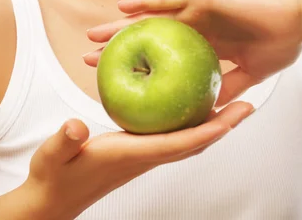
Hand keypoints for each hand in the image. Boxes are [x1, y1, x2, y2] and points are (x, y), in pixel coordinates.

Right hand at [23, 107, 253, 219]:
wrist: (53, 200)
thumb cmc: (54, 177)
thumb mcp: (52, 155)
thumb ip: (63, 141)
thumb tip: (75, 128)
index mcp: (131, 155)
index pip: (179, 143)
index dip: (210, 129)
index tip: (236, 113)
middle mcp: (145, 157)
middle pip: (194, 142)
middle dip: (223, 125)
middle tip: (248, 104)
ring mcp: (143, 156)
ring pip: (187, 140)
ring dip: (211, 124)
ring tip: (230, 102)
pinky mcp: (138, 151)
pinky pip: (173, 136)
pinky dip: (190, 123)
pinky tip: (189, 106)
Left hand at [84, 0, 301, 107]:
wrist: (296, 20)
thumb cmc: (277, 43)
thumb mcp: (248, 72)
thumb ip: (226, 85)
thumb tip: (208, 108)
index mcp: (202, 42)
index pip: (162, 56)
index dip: (137, 66)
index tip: (113, 80)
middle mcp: (193, 24)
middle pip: (148, 37)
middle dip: (119, 48)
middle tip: (89, 58)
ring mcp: (195, 8)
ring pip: (150, 17)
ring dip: (121, 26)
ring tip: (94, 35)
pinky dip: (145, 2)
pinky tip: (123, 8)